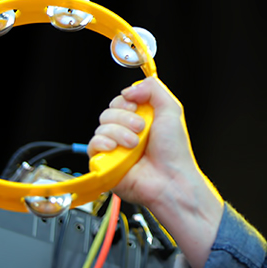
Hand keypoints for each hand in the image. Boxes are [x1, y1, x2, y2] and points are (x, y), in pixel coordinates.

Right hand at [89, 77, 202, 210]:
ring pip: (101, 127)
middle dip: (124, 118)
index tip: (137, 107)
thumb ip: (153, 88)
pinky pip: (93, 145)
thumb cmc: (174, 152)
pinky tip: (117, 148)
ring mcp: (116, 147)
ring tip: (134, 144)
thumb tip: (129, 89)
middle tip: (141, 128)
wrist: (170, 179)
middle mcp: (126, 132)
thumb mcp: (171, 110)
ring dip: (119, 132)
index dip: (126, 101)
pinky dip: (103, 143)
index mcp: (141, 119)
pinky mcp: (105, 163)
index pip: (121, 101)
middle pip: (109, 111)